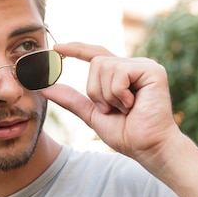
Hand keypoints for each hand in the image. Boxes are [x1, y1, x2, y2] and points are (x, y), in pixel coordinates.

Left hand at [42, 42, 180, 167]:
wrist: (147, 147)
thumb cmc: (127, 134)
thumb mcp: (93, 115)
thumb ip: (72, 100)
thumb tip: (46, 88)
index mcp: (121, 75)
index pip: (96, 55)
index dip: (77, 50)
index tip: (56, 49)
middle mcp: (133, 66)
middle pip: (96, 63)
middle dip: (96, 91)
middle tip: (113, 110)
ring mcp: (144, 66)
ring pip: (104, 66)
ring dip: (107, 95)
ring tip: (125, 108)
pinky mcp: (152, 70)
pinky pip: (119, 72)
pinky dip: (118, 93)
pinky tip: (133, 104)